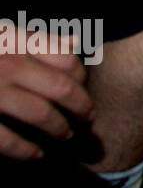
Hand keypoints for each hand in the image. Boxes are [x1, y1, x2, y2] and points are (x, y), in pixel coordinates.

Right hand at [0, 26, 93, 158]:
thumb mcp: (0, 34)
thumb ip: (35, 40)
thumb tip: (77, 43)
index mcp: (13, 43)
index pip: (65, 59)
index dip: (82, 77)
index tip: (84, 88)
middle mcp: (5, 65)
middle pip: (61, 88)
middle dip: (81, 106)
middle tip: (88, 118)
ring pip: (40, 114)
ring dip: (59, 129)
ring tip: (65, 135)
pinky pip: (5, 138)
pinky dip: (25, 150)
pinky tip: (35, 154)